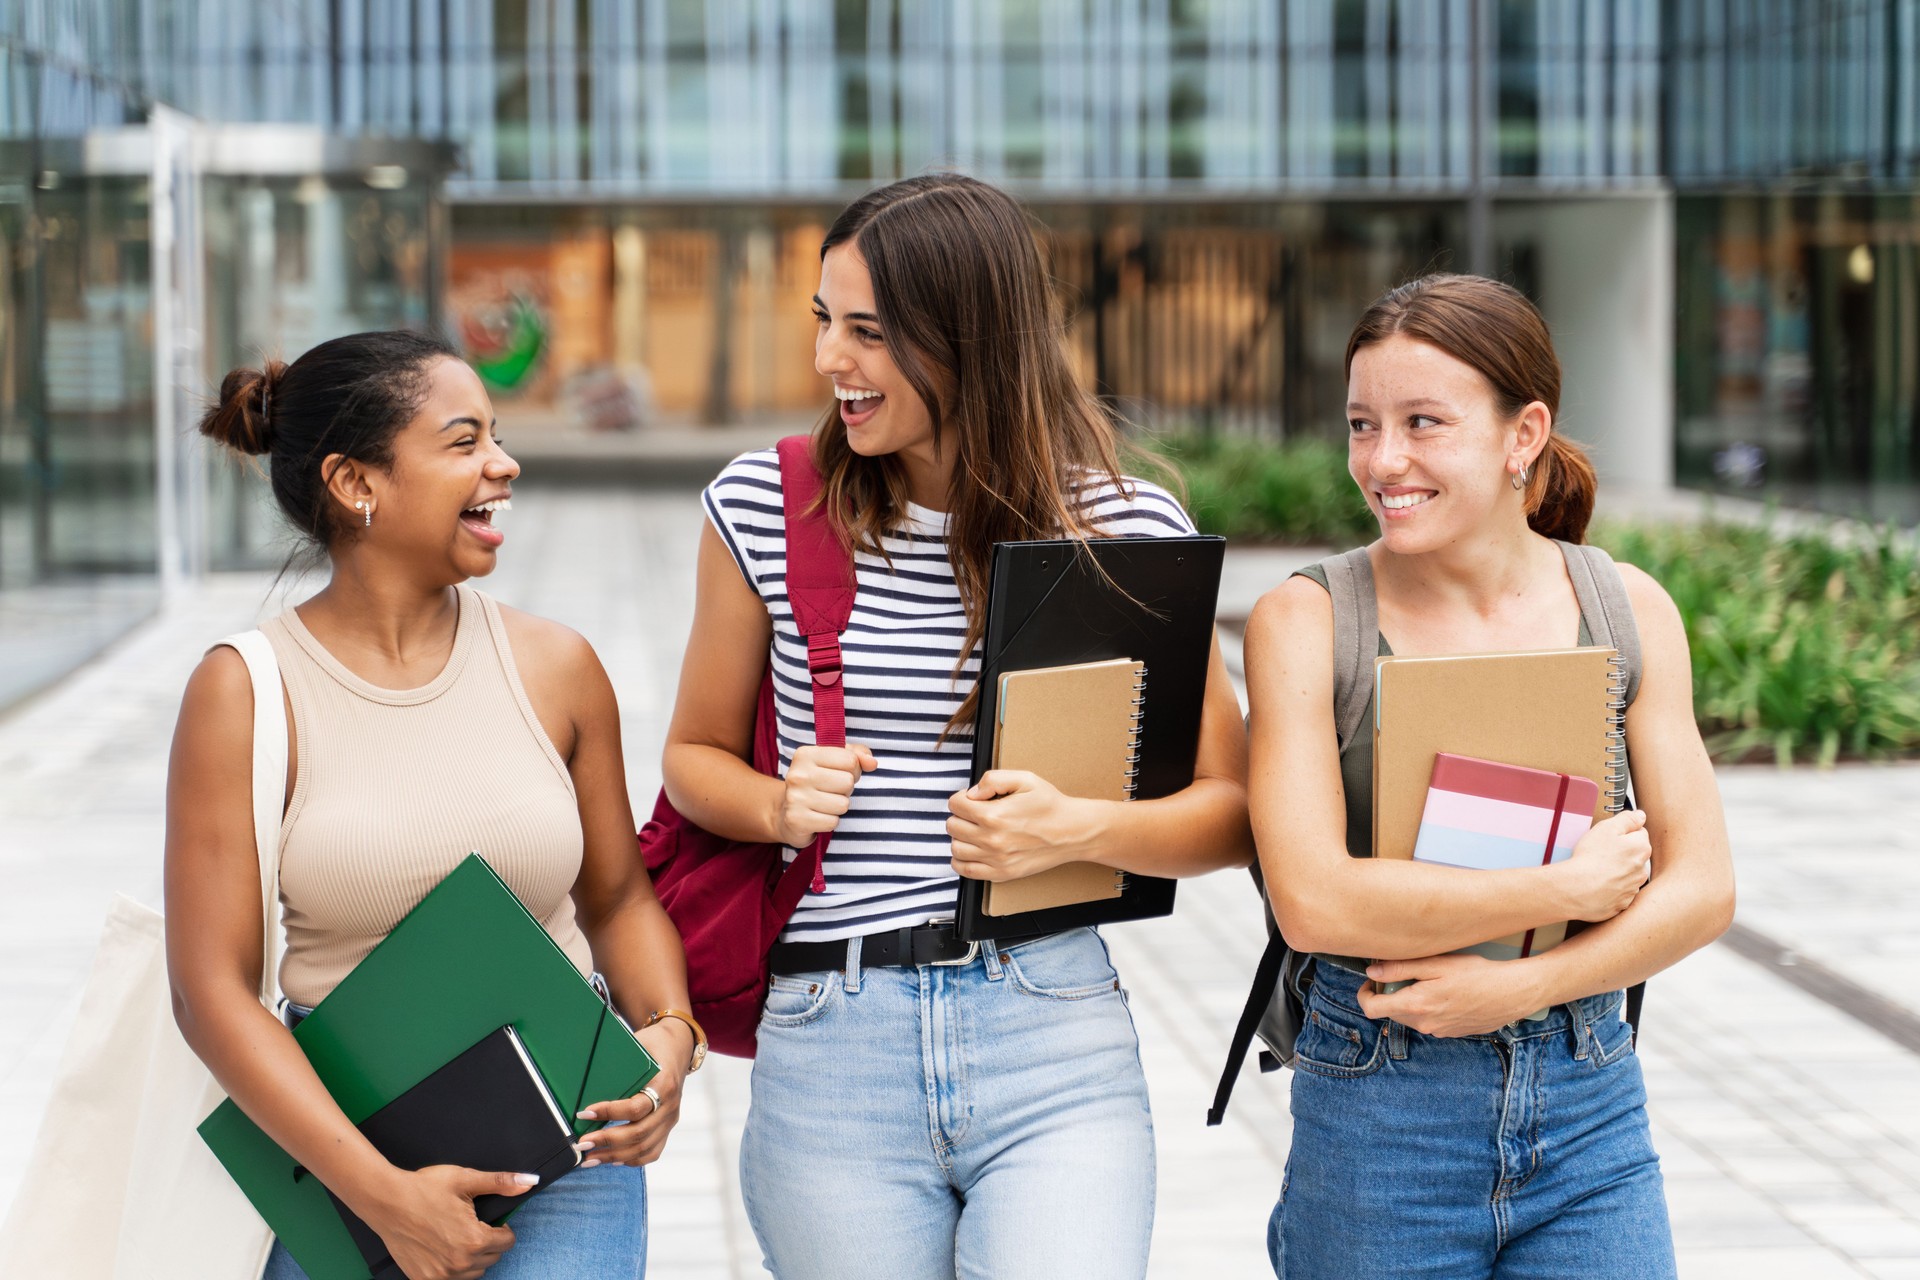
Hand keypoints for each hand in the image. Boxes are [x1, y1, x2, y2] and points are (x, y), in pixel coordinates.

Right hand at [354, 1165, 529, 1279]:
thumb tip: (530, 1182)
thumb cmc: (424, 1188)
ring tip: (456, 1236)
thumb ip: (501, 1183)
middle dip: (488, 1242)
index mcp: (474, 1240)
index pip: (508, 1242)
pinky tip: (442, 1249)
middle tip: (471, 1225)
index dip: (502, 1228)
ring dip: (472, 1258)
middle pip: (492, 1258)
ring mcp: (441, 1275)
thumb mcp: (466, 1180)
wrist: (386, 1201)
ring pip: (474, 1273)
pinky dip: (452, 1268)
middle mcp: (460, 1263)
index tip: (489, 1220)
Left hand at [574, 1020, 687, 1167]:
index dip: (609, 1113)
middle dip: (607, 1142)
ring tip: (589, 1159)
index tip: (584, 1113)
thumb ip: (618, 1065)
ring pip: (644, 1148)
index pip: (636, 1107)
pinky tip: (612, 1160)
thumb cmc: (653, 1045)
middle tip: (581, 1143)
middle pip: (639, 1134)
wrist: (678, 1046)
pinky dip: (631, 1160)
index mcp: (664, 1084)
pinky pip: (652, 1151)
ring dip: (614, 1156)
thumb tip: (583, 1083)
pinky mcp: (668, 1127)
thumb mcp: (637, 1047)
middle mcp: (670, 1106)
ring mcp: (670, 1119)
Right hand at [774, 744, 877, 847]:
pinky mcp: (796, 820)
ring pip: (843, 804)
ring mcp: (795, 798)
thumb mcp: (835, 761)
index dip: (853, 769)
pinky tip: (817, 816)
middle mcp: (797, 774)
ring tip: (824, 803)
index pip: (850, 759)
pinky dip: (830, 821)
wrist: (787, 813)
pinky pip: (833, 822)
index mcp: (805, 754)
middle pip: (848, 782)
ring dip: (838, 806)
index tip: (839, 773)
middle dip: (846, 789)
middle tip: (831, 791)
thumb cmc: (818, 783)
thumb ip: (858, 755)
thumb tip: (872, 763)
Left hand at [946, 771, 1104, 881]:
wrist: (1072, 832)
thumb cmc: (1050, 805)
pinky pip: (965, 870)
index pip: (955, 805)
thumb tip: (972, 793)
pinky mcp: (1002, 873)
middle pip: (952, 826)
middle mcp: (991, 839)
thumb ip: (993, 779)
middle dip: (960, 815)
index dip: (961, 797)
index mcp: (994, 815)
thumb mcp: (1025, 779)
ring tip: (974, 830)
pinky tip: (972, 850)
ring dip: (960, 837)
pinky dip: (961, 860)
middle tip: (975, 813)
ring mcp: (995, 859)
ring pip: (956, 848)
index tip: (973, 799)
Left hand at [1357, 953, 1545, 1037]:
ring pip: (1410, 1016)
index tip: (1372, 980)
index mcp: (1415, 1005)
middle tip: (1404, 973)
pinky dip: (1427, 1008)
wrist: (1512, 993)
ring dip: (1409, 1001)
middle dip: (1390, 994)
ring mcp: (1438, 1031)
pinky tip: (1445, 993)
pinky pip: (1428, 1021)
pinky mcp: (1451, 1032)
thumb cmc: (1476, 974)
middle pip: (1390, 1012)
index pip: (1372, 1009)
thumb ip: (1400, 968)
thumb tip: (1372, 971)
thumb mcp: (1436, 964)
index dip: (1365, 993)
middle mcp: (1424, 1024)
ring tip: (1429, 981)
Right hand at [1556, 809, 1651, 921]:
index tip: (1609, 838)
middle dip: (1622, 853)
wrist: (1578, 890)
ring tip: (1597, 871)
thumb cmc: (1591, 857)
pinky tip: (1597, 885)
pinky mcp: (1622, 903)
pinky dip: (1611, 889)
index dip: (1623, 833)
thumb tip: (1641, 816)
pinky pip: (1619, 893)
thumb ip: (1627, 819)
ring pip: (1627, 875)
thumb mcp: (1607, 828)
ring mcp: (1633, 889)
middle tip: (1600, 853)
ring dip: (1617, 872)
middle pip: (1634, 856)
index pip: (1639, 834)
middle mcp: (1642, 870)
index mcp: (1641, 848)